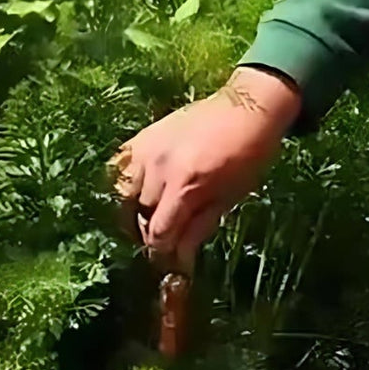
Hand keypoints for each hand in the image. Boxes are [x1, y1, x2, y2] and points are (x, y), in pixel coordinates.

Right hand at [110, 66, 300, 271]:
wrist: (249, 106)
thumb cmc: (251, 153)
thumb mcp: (233, 194)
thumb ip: (201, 225)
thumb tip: (181, 258)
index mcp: (186, 185)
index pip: (159, 232)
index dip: (161, 253)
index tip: (167, 263)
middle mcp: (159, 168)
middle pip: (139, 216)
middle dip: (149, 234)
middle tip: (164, 239)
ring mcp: (146, 150)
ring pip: (122, 194)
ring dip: (133, 211)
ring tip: (150, 217)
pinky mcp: (141, 136)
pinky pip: (118, 167)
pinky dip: (123, 184)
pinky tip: (138, 192)